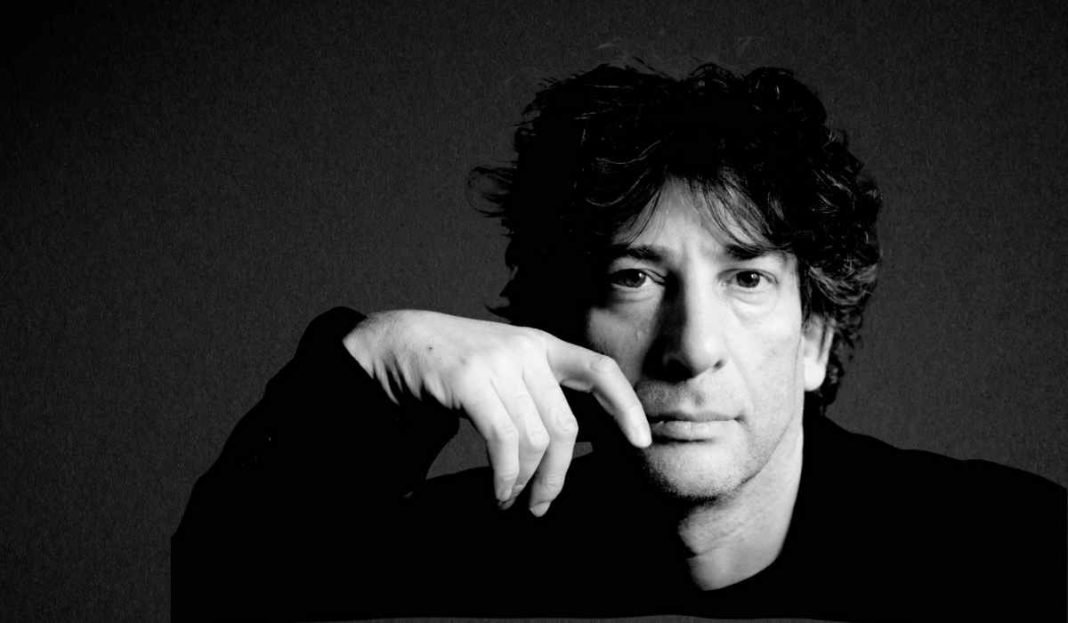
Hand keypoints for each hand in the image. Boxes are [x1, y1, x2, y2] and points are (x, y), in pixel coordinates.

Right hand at [343, 310, 649, 515]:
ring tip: (510, 498)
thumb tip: (566, 446)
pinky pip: (504, 441)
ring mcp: (499, 362)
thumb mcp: (505, 366)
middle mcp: (527, 349)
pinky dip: (506, 476)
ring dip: (524, 482)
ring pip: (534, 439)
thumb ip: (536, 391)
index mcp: (543, 345)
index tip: (641, 442)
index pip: (601, 369)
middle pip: (564, 427)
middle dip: (557, 475)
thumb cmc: (455, 366)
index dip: (626, 405)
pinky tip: (500, 490)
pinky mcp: (470, 380)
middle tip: (542, 504)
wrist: (397, 342)